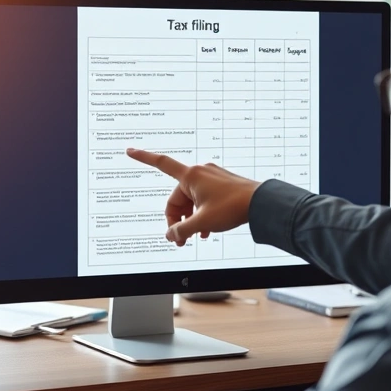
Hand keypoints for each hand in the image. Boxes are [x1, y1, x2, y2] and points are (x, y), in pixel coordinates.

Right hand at [126, 148, 260, 245]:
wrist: (261, 204)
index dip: (143, 157)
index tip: (130, 151)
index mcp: (191, 176)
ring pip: (191, 201)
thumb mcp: (202, 222)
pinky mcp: (222, 185)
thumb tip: (171, 235)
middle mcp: (200, 173)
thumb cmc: (233, 207)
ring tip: (195, 237)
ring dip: (190, 219)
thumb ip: (182, 230)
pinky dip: (202, 214)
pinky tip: (206, 230)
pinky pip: (204, 200)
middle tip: (181, 240)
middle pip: (177, 197)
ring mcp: (212, 178)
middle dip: (177, 219)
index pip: (161, 164)